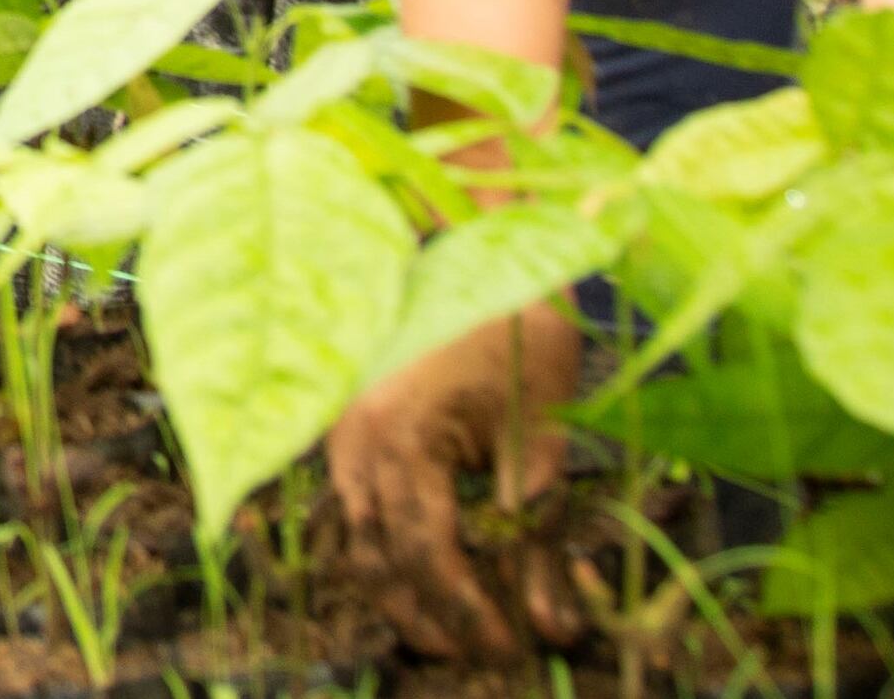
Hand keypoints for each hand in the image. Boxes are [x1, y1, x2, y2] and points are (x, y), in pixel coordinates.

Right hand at [331, 299, 592, 662]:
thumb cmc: (513, 328)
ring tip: (458, 631)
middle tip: (486, 653)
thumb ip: (538, 533)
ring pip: (359, 544)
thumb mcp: (539, 433)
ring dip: (406, 596)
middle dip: (434, 619)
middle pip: (381, 563)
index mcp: (400, 438)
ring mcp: (339, 434)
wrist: (472, 239)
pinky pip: (356, 511)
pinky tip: (429, 572)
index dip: (469, 613)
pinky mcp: (343, 428)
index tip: (511, 647)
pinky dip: (390, 552)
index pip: (428, 556)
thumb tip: (554, 629)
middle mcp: (354, 443)